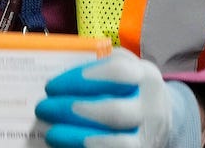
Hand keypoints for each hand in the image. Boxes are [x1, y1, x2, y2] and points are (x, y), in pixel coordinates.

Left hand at [36, 50, 202, 147]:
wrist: (161, 117)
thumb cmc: (129, 87)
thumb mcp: (122, 67)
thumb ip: (96, 65)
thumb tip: (55, 74)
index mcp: (144, 76)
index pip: (117, 72)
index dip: (81, 79)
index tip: (52, 85)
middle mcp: (151, 107)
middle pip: (113, 112)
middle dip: (72, 111)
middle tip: (43, 108)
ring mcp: (148, 135)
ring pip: (116, 142)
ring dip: (76, 138)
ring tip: (50, 132)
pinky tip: (64, 146)